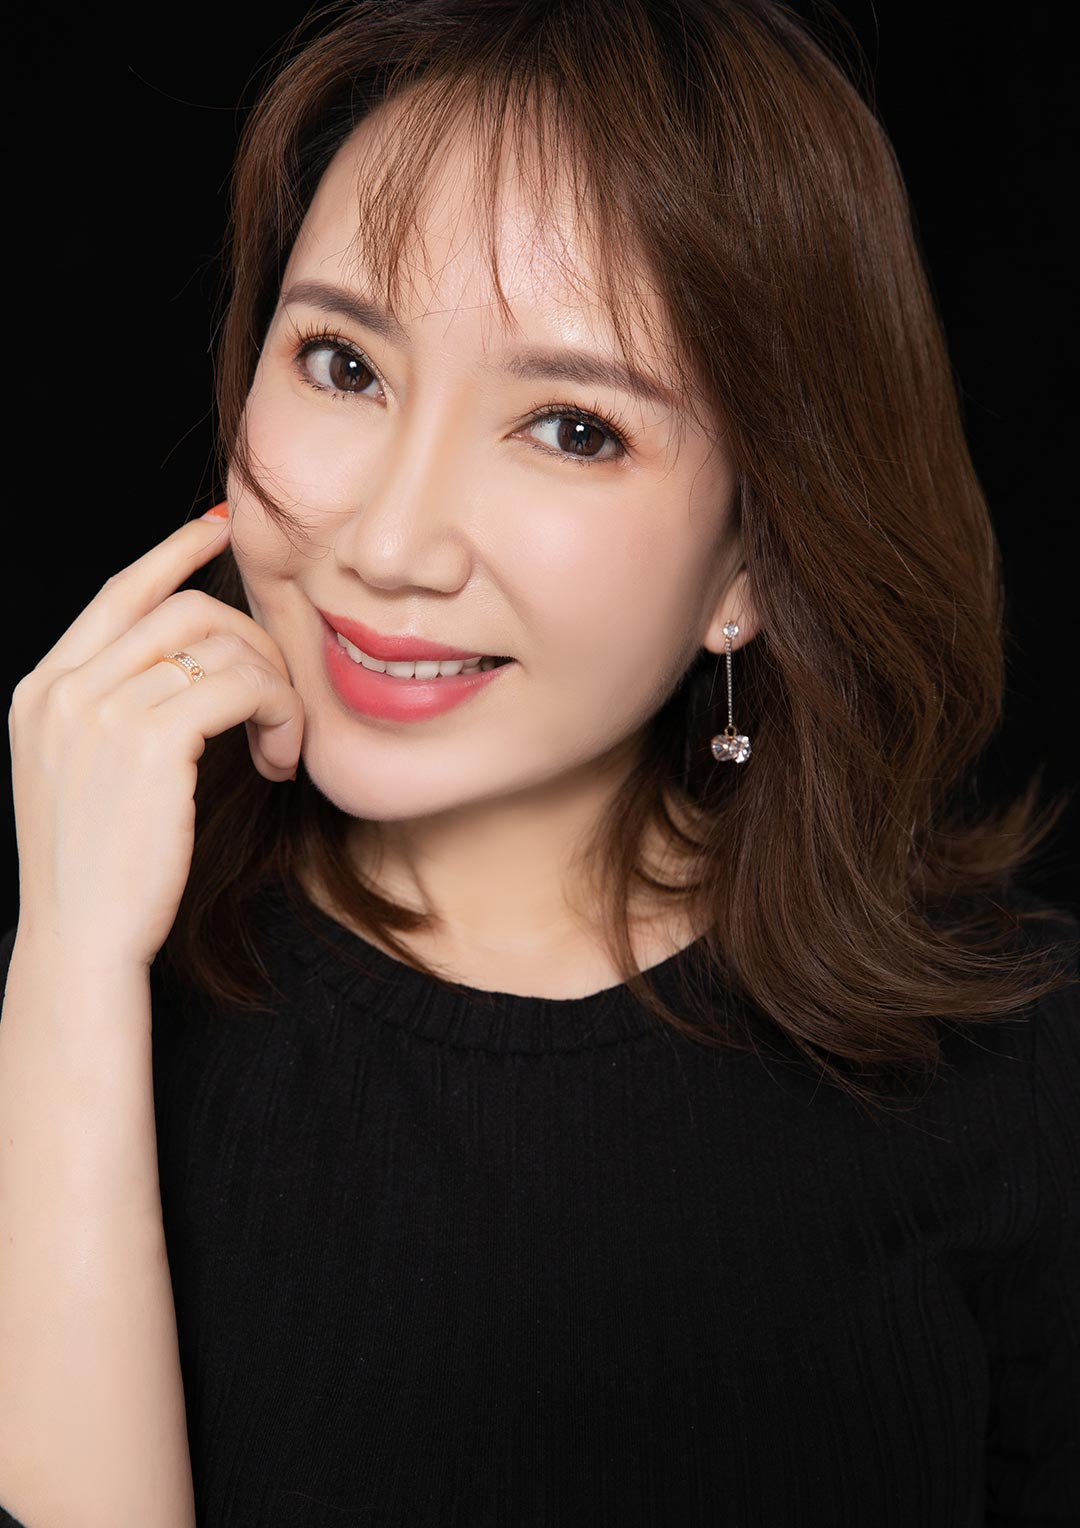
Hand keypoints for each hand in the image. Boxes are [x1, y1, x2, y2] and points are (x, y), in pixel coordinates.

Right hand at [7, 509, 303, 971]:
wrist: (81, 943)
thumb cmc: (101, 872)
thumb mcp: (87, 777)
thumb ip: (117, 713)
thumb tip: (190, 664)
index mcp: (43, 692)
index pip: (118, 592)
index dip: (173, 553)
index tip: (220, 531)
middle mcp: (64, 690)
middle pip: (183, 609)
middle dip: (252, 638)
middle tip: (280, 691)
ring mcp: (99, 712)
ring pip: (222, 647)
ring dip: (273, 687)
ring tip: (282, 743)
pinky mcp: (148, 743)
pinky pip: (242, 689)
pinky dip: (279, 715)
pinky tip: (279, 760)